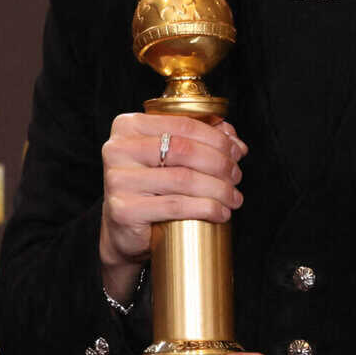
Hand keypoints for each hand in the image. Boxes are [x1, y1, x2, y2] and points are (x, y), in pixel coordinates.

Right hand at [100, 113, 246, 298]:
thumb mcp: (170, 157)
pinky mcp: (124, 210)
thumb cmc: (150, 187)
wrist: (123, 230)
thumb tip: (235, 141)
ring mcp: (118, 180)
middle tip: (236, 176)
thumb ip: (200, 141)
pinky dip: (206, 208)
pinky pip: (176, 206)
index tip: (237, 152)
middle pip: (184, 150)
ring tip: (233, 197)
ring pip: (184, 179)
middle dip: (220, 163)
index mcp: (128, 127)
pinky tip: (221, 212)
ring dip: (218, 189)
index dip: (217, 138)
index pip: (183, 124)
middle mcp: (118, 149)